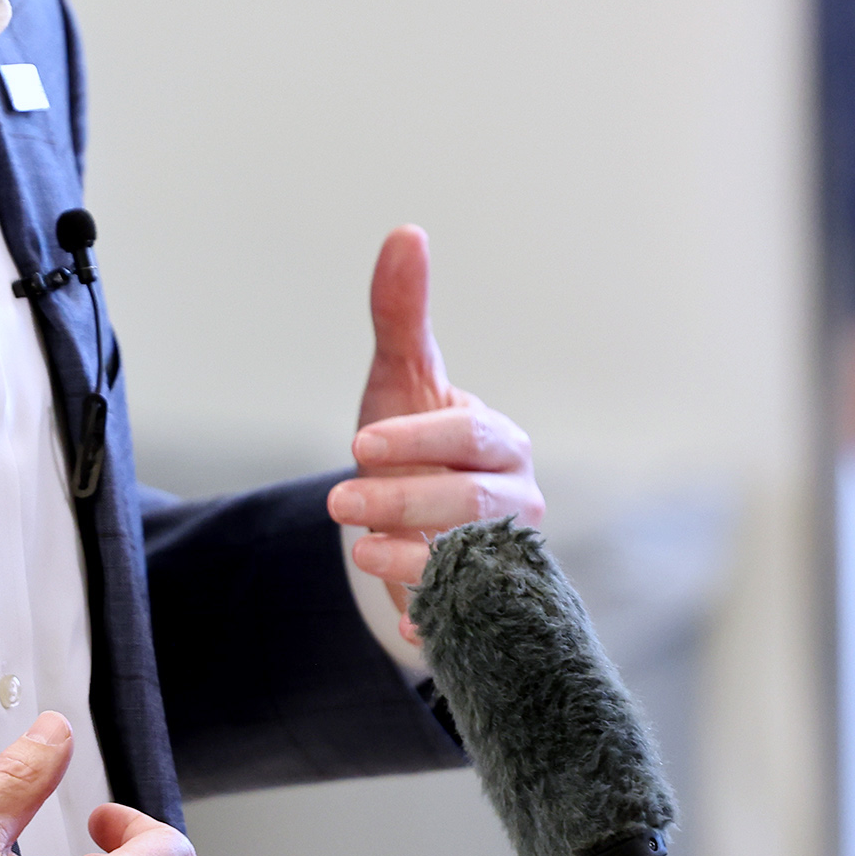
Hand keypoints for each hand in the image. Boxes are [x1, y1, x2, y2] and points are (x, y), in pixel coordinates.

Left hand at [326, 225, 541, 642]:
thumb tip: (406, 232)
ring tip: (356, 550)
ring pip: (471, 560)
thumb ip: (401, 313)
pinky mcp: (480, 604)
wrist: (408, 521)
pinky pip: (469, 616)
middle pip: (473, 500)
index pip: (471, 438)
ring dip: (413, 560)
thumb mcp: (399, 378)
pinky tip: (404, 624)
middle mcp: (515, 499)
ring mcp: (500, 556)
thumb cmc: (408, 440)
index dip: (420, 440)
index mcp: (501, 442)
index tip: (360, 444)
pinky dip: (436, 621)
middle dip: (405, 500)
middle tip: (339, 501)